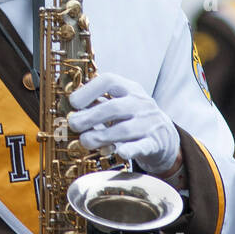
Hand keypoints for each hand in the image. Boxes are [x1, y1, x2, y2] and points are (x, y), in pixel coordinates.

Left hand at [66, 73, 180, 174]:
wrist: (164, 135)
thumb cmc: (133, 117)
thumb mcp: (119, 102)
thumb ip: (98, 103)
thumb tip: (71, 107)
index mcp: (129, 89)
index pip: (109, 81)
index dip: (88, 91)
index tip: (73, 102)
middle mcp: (140, 103)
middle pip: (114, 108)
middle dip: (90, 117)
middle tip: (74, 125)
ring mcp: (149, 123)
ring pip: (124, 129)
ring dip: (101, 136)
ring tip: (85, 141)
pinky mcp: (154, 143)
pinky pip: (141, 146)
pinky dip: (130, 149)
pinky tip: (119, 152)